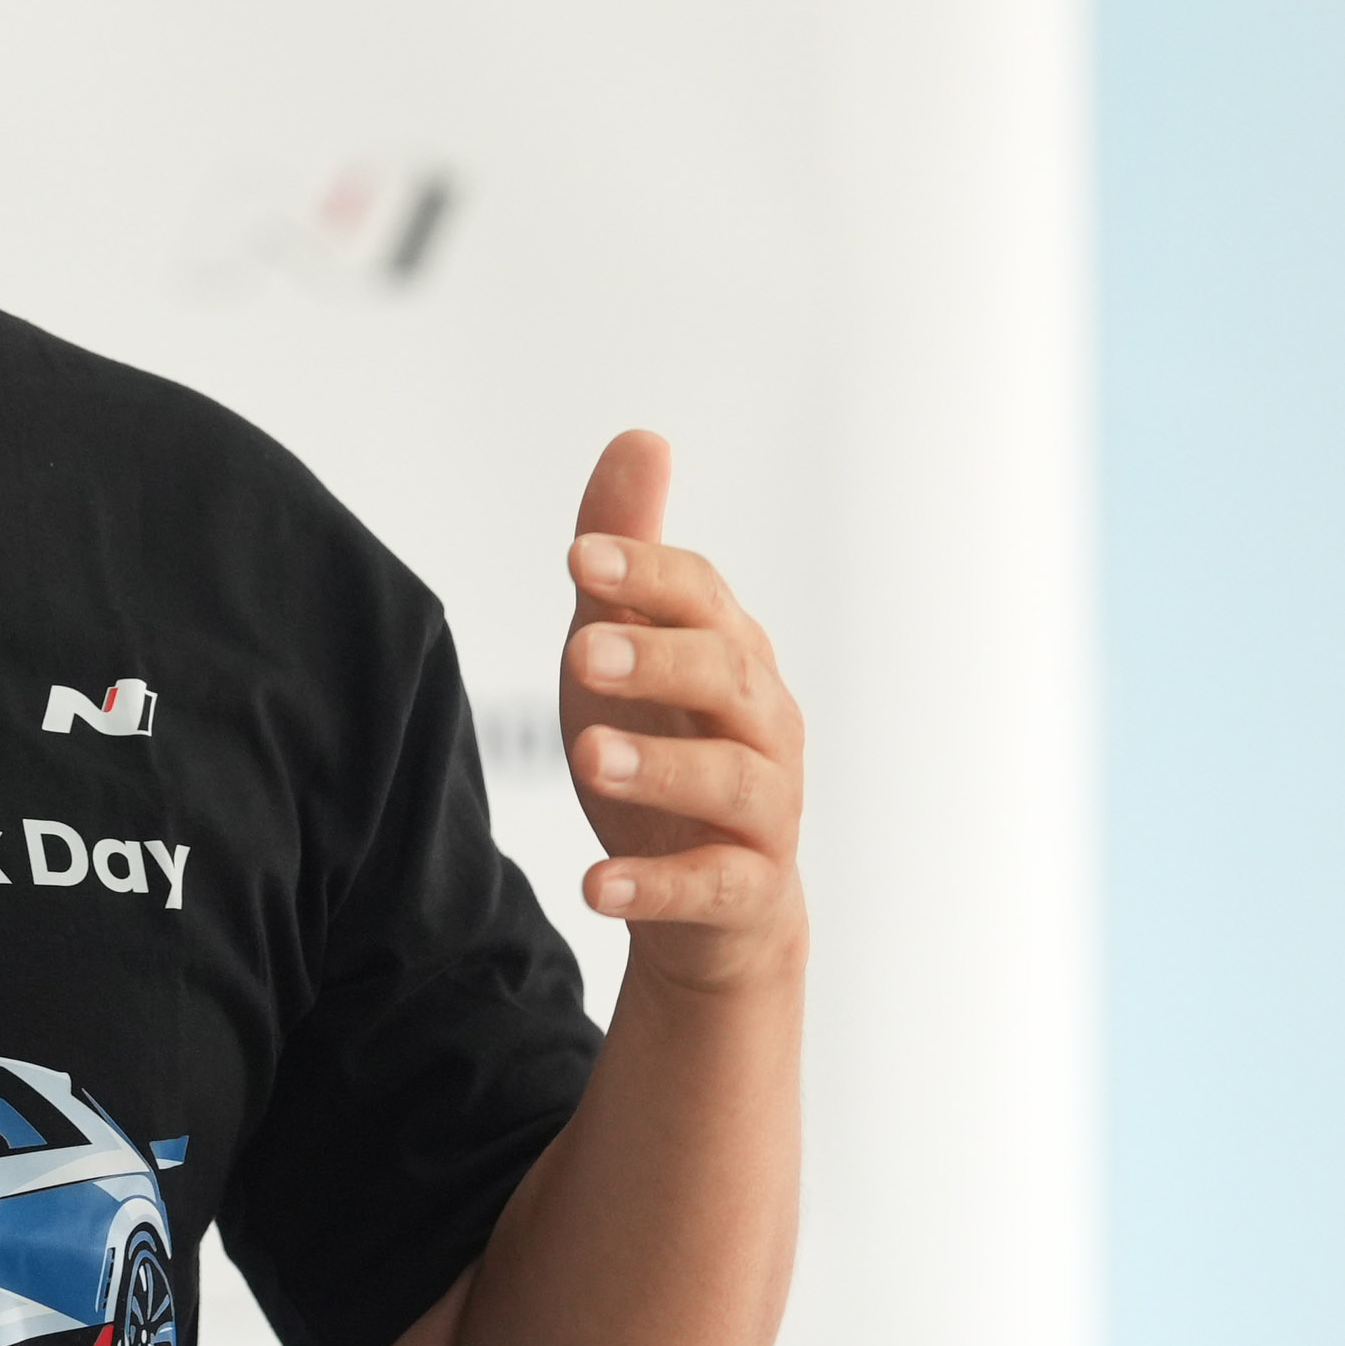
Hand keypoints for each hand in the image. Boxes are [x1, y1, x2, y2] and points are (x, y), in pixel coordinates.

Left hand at [557, 431, 804, 990]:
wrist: (713, 906)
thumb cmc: (666, 750)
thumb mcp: (629, 649)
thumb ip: (628, 560)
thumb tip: (642, 438)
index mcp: (731, 654)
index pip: (703, 597)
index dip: (646, 574)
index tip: (578, 558)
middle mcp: (763, 723)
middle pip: (727, 677)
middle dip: (657, 659)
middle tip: (580, 652)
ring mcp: (766, 810)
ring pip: (731, 779)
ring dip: (659, 765)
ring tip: (586, 756)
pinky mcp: (749, 889)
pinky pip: (714, 884)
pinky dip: (657, 885)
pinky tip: (596, 886)